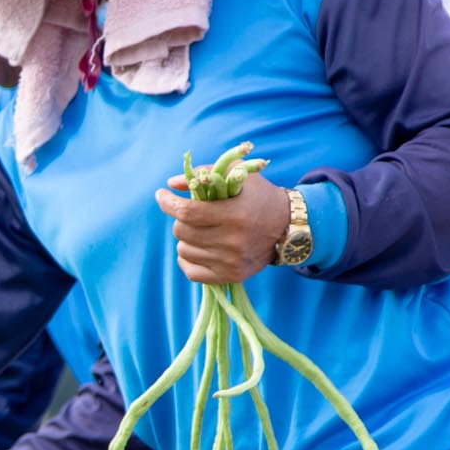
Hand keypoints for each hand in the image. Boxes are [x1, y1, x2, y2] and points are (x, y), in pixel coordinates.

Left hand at [155, 171, 290, 285]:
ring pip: (184, 251)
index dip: (168, 203)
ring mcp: (231, 262)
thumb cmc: (259, 196)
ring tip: (199, 230)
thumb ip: (205, 173)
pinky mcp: (231, 276)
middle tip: (189, 213)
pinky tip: (194, 248)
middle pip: (182, 232)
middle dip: (180, 219)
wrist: (287, 227)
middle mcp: (233, 241)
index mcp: (235, 214)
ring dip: (185, 238)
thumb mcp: (239, 174)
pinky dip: (186, 259)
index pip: (187, 212)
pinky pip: (192, 272)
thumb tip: (171, 184)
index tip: (161, 195)